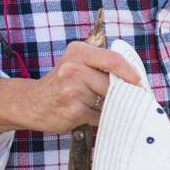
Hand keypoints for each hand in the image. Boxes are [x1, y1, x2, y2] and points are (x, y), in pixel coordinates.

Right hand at [22, 40, 142, 134]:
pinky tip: (86, 113)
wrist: (31, 103)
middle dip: (120, 92)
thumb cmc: (60, 82)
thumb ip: (101, 64)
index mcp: (78, 51)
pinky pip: (99, 116)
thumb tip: (135, 78)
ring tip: (93, 103)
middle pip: (113, 83)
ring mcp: (72, 91)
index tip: (139, 82)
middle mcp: (73, 68)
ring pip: (108, 101)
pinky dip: (98, 117)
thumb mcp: (75, 61)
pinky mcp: (74, 112)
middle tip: (123, 97)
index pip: (113, 59)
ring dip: (107, 106)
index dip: (130, 72)